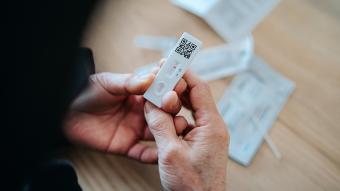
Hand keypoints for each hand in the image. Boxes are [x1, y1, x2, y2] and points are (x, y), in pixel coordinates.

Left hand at [63, 65, 186, 162]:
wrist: (64, 112)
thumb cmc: (86, 92)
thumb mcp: (108, 83)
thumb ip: (129, 83)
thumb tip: (151, 78)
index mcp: (138, 96)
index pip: (160, 93)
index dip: (170, 91)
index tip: (180, 87)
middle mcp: (140, 113)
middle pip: (163, 115)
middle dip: (173, 113)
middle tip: (179, 111)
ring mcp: (134, 130)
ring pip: (158, 134)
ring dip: (169, 134)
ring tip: (179, 131)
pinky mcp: (125, 146)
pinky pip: (142, 153)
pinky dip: (152, 156)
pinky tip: (162, 154)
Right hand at [144, 71, 228, 190]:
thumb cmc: (192, 185)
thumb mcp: (170, 152)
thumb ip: (160, 124)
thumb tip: (151, 102)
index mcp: (211, 125)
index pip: (199, 88)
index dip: (184, 73)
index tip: (170, 63)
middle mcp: (212, 126)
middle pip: (195, 96)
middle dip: (176, 86)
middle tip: (159, 78)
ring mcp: (207, 134)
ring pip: (190, 109)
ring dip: (174, 103)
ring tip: (157, 98)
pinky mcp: (200, 142)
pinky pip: (187, 122)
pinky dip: (174, 117)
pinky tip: (162, 118)